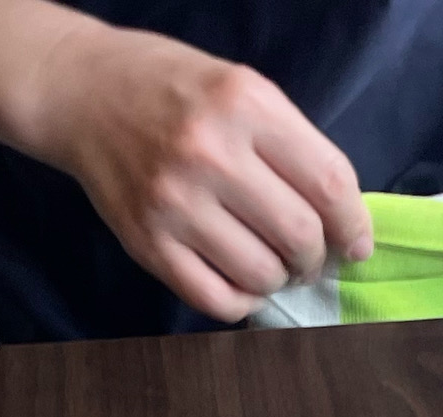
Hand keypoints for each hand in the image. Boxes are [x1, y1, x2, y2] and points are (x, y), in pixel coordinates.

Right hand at [25, 23, 372, 322]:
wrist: (85, 94)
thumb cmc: (173, 89)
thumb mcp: (241, 88)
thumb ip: (290, 145)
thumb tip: (341, 220)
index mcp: (246, 105)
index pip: (328, 183)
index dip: (353, 225)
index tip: (356, 244)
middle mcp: (211, 154)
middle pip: (299, 236)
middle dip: (315, 259)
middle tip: (308, 257)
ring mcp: (176, 204)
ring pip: (260, 275)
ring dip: (277, 280)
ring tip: (270, 264)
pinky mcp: (148, 245)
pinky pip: (216, 300)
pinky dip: (242, 302)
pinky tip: (240, 282)